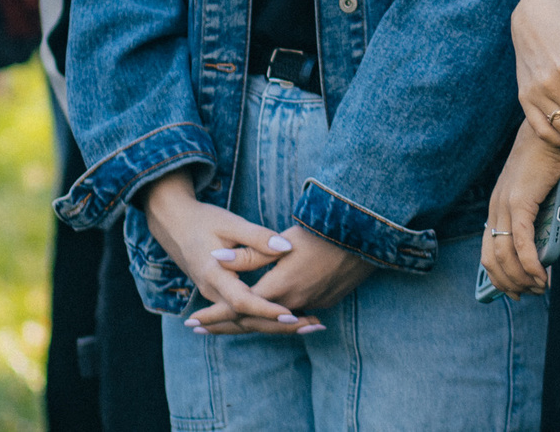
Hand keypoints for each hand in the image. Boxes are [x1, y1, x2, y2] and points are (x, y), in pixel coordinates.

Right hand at [139, 171, 318, 335]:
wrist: (174, 224)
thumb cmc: (203, 220)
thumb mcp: (230, 223)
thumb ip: (258, 237)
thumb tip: (286, 247)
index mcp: (213, 275)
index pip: (242, 302)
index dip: (266, 309)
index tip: (291, 313)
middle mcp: (212, 292)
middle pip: (246, 319)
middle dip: (279, 325)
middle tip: (312, 327)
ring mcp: (214, 296)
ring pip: (245, 319)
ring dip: (275, 325)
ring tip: (309, 327)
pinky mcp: (219, 295)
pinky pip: (242, 313)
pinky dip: (264, 318)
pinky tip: (288, 320)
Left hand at [190, 228, 376, 335]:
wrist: (366, 237)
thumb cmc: (322, 231)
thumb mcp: (281, 240)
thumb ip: (249, 252)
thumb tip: (216, 258)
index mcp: (279, 287)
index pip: (238, 308)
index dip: (214, 315)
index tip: (192, 321)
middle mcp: (294, 302)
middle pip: (252, 322)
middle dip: (224, 325)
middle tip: (200, 328)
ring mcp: (312, 303)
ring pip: (273, 322)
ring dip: (248, 323)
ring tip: (227, 325)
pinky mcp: (326, 301)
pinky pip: (293, 316)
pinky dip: (274, 319)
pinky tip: (269, 317)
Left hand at [481, 129, 559, 298]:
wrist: (550, 133)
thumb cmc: (551, 163)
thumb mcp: (550, 199)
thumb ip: (555, 223)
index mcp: (497, 209)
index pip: (488, 252)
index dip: (497, 277)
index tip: (513, 292)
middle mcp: (495, 209)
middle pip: (492, 260)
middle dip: (510, 284)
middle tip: (530, 293)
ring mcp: (505, 206)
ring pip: (505, 256)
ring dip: (522, 278)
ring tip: (540, 286)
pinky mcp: (519, 202)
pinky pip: (522, 243)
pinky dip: (531, 264)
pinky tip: (541, 275)